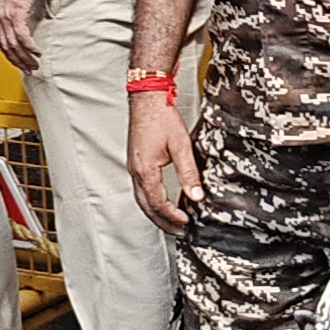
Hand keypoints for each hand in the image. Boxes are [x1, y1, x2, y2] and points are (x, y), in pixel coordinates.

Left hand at [0, 0, 41, 71]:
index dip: (9, 55)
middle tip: (29, 70)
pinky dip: (30, 46)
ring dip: (25, 57)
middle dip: (18, 61)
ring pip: (14, 44)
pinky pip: (23, 36)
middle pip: (6, 47)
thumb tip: (19, 19)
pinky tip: (36, 52)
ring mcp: (6, 16)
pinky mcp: (17, 12)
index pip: (0, 41)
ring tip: (34, 65)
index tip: (18, 63)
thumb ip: (12, 9)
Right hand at [127, 88, 198, 231]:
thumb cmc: (161, 117)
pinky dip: (151, 201)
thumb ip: (189, 172)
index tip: (186, 223)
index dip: (171, 216)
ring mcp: (133, 167)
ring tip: (171, 222)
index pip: (157, 203)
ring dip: (155, 213)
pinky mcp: (136, 162)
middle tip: (178, 231)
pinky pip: (141, 189)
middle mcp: (136, 171)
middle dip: (162, 222)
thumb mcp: (181, 145)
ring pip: (141, 199)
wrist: (147, 99)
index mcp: (145, 169)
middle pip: (146, 206)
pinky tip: (162, 201)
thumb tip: (196, 196)